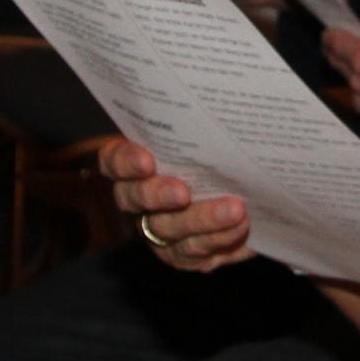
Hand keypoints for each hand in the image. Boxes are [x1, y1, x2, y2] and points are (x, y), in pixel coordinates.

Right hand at [104, 138, 252, 273]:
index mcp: (134, 164)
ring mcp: (159, 230)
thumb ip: (201, 126)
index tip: (146, 160)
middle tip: (183, 192)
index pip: (114, 161)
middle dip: (158, 195)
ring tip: (234, 209)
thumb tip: (225, 105)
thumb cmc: (216, 153)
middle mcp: (139, 200)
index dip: (125, 162)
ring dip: (201, 219)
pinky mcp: (183, 255)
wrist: (244, 191)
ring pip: (168, 230)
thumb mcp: (205, 135)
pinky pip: (195, 253)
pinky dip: (219, 239)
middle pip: (135, 200)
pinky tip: (241, 226)